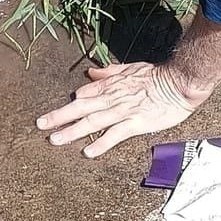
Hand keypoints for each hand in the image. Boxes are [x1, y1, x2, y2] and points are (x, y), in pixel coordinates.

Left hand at [36, 60, 207, 158]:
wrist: (179, 82)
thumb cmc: (157, 75)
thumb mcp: (129, 68)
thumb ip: (109, 72)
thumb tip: (90, 74)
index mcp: (110, 85)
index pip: (83, 95)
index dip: (68, 104)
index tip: (52, 114)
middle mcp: (112, 98)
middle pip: (81, 108)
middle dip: (59, 116)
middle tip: (40, 125)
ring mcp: (123, 111)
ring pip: (92, 122)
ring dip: (72, 131)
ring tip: (55, 140)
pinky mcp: (136, 123)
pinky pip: (115, 134)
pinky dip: (100, 143)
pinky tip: (88, 152)